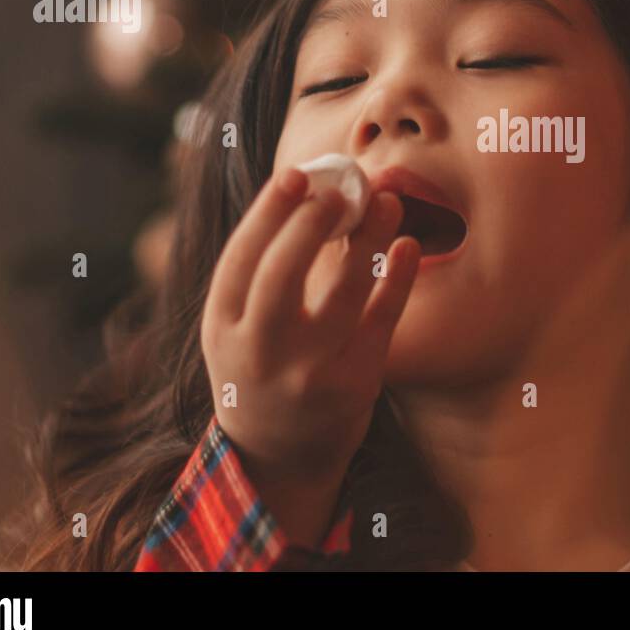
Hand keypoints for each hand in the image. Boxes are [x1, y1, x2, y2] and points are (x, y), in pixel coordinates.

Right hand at [201, 166, 420, 487]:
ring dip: (368, 239)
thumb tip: (311, 190)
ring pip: (342, 293)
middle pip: (282, 275)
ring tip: (387, 202)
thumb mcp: (238, 327)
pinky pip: (383, 320)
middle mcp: (259, 352)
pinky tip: (408, 246)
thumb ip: (261, 271)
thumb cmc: (264, 365)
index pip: (240, 260)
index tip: (296, 175)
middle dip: (312, 223)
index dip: (268, 213)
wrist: (281, 455)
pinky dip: (398, 278)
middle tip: (340, 189)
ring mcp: (308, 372)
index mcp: (221, 328)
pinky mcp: (354, 385)